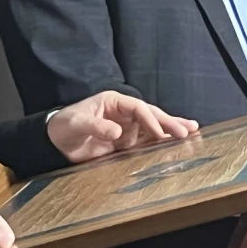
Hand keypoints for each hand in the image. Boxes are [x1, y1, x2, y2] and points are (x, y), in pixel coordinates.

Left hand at [47, 91, 198, 162]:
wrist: (54, 142)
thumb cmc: (63, 126)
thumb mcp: (77, 124)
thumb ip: (95, 127)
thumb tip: (117, 132)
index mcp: (113, 102)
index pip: (138, 108)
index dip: (150, 120)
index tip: (161, 133)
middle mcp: (122, 113)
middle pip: (150, 115)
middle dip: (169, 122)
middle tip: (189, 130)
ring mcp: (125, 128)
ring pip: (152, 128)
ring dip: (170, 131)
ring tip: (193, 133)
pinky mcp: (124, 143)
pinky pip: (145, 142)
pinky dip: (160, 144)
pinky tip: (175, 145)